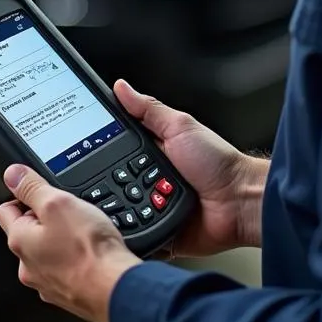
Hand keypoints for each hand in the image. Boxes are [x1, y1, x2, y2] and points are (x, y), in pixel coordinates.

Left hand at [0, 164, 140, 321]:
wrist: (113, 287)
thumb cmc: (87, 250)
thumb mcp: (58, 203)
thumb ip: (32, 187)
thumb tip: (12, 175)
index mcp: (20, 241)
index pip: (6, 210)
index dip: (24, 196)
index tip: (42, 192)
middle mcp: (27, 266)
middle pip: (28, 231)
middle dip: (46, 219)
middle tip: (68, 212)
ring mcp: (46, 282)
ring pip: (47, 250)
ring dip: (61, 239)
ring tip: (82, 233)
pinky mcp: (65, 292)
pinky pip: (64, 267)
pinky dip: (73, 258)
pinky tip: (89, 253)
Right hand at [114, 79, 267, 257]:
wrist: (240, 202)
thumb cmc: (219, 162)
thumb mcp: (180, 126)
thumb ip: (149, 110)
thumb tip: (121, 87)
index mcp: (152, 151)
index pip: (116, 147)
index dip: (98, 147)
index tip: (81, 147)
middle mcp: (149, 179)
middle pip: (113, 180)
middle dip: (107, 182)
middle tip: (104, 179)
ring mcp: (153, 206)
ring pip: (121, 208)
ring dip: (118, 208)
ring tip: (119, 202)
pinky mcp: (159, 231)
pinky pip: (137, 234)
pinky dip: (131, 232)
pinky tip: (124, 227)